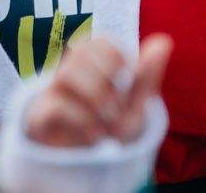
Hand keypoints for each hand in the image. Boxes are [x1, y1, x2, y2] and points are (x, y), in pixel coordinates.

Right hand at [23, 34, 171, 147]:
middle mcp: (69, 74)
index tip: (127, 80)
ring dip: (95, 96)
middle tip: (118, 106)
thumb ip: (147, 75)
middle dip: (106, 77)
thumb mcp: (135, 105)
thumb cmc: (112, 126)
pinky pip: (55, 107)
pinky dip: (81, 121)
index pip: (99, 41)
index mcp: (92, 65)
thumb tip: (165, 40)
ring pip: (65, 73)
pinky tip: (95, 136)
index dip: (116, 56)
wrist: (87, 164)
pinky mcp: (40, 117)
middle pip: (81, 52)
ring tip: (109, 119)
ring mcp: (52, 94)